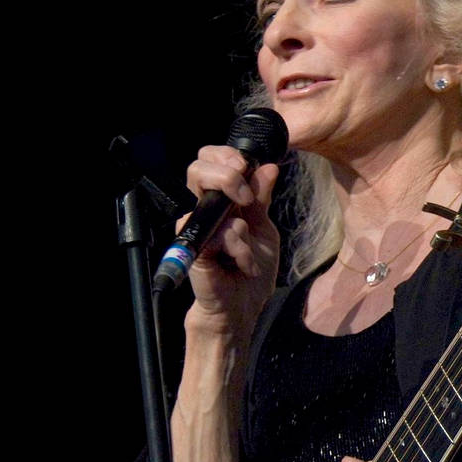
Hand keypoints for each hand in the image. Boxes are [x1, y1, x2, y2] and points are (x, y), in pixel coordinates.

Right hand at [182, 145, 280, 326]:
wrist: (242, 306)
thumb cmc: (250, 269)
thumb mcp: (263, 228)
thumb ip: (261, 198)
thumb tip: (267, 167)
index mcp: (219, 200)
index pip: (210, 160)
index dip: (227, 155)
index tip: (248, 167)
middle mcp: (202, 210)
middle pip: (197, 168)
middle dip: (228, 174)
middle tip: (246, 197)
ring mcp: (195, 228)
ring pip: (212, 200)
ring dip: (243, 227)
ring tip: (249, 250)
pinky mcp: (194, 248)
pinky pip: (221, 234)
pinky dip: (240, 250)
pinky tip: (243, 265)